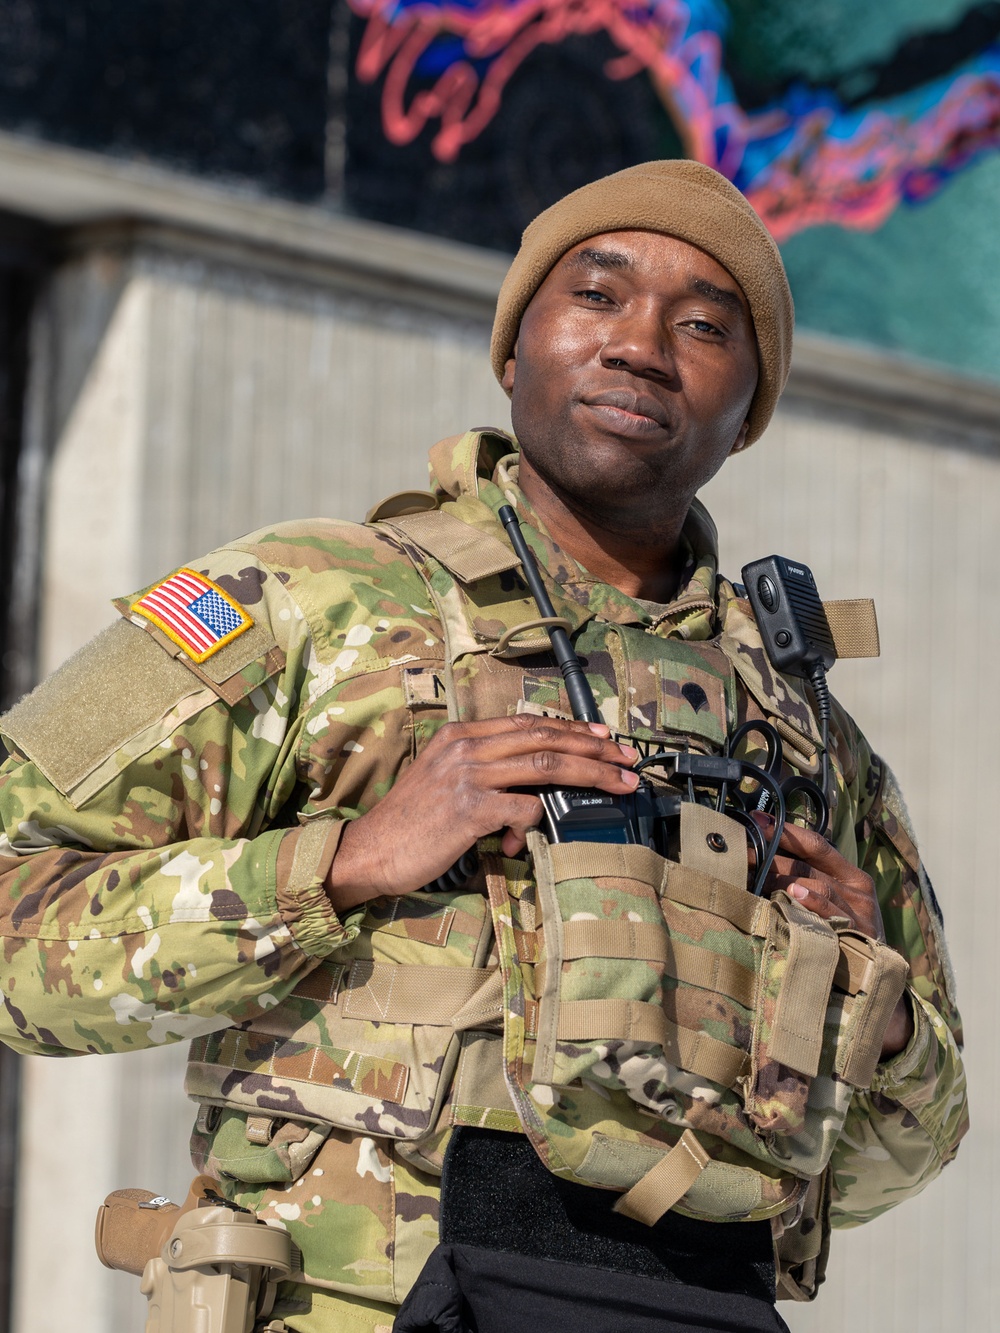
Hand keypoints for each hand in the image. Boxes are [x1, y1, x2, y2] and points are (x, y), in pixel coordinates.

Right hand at [324, 715, 637, 908]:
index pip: (528, 723)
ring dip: (590, 774)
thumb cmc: (409, 823)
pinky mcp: (469, 809)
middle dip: (594, 747)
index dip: (572, 728)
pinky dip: (533, 826)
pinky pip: (523, 810)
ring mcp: (467, 776)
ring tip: (620, 783)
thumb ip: (484, 772)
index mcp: (461, 734)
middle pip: (545, 738)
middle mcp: (465, 747)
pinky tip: (520, 844)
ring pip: (545, 766)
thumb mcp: (443, 780)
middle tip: (627, 758)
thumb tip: (530, 789)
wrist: (370, 850)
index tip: (604, 736)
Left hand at [754, 815, 912, 1059]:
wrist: (879, 986)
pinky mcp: (854, 938)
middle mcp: (857, 892)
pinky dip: (809, 904)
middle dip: (769, 855)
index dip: (785, 831)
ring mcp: (857, 915)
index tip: (755, 820)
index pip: (816, 845)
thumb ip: (806, 884)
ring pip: (815, 885)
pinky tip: (792, 897)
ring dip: (781, 879)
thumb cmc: (847, 941)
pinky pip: (828, 915)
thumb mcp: (833, 907)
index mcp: (853, 878)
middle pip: (806, 865)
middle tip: (737, 851)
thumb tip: (760, 863)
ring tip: (752, 871)